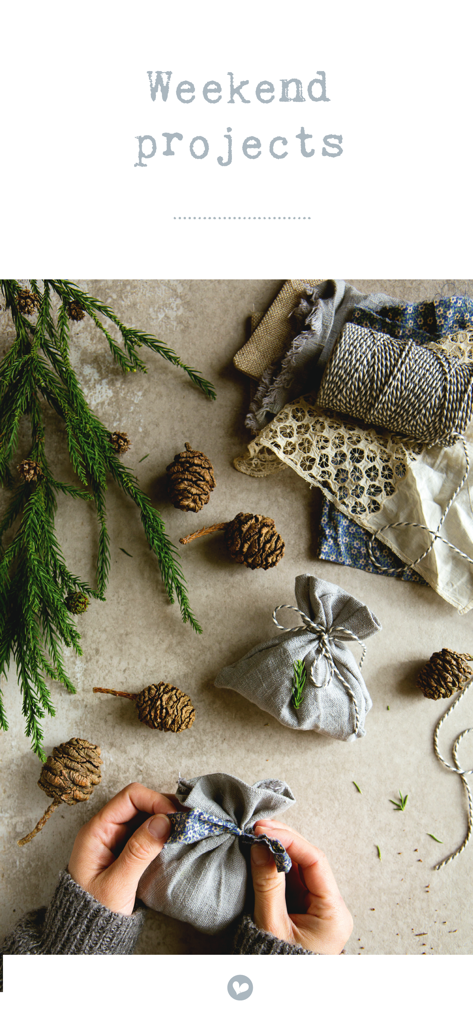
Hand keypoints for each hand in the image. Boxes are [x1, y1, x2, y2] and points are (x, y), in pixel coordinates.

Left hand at [68, 783, 176, 915]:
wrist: (86, 934)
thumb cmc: (96, 911)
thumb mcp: (117, 884)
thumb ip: (138, 852)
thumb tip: (164, 821)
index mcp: (96, 830)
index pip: (129, 798)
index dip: (155, 801)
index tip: (175, 817)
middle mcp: (106, 828)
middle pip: (140, 802)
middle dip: (164, 808)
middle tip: (187, 821)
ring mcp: (116, 838)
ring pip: (146, 815)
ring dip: (166, 819)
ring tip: (185, 829)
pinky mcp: (126, 848)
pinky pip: (147, 830)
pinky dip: (163, 831)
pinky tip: (176, 838)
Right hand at [250, 820, 352, 953]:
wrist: (277, 993)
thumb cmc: (277, 964)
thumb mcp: (271, 924)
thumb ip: (267, 883)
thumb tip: (260, 845)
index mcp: (333, 912)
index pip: (316, 862)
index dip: (291, 841)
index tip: (266, 830)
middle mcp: (330, 907)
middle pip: (309, 861)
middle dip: (284, 840)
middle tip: (259, 827)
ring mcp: (317, 907)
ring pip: (299, 867)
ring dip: (278, 849)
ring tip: (257, 835)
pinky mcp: (302, 909)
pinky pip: (291, 879)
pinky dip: (276, 863)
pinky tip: (262, 851)